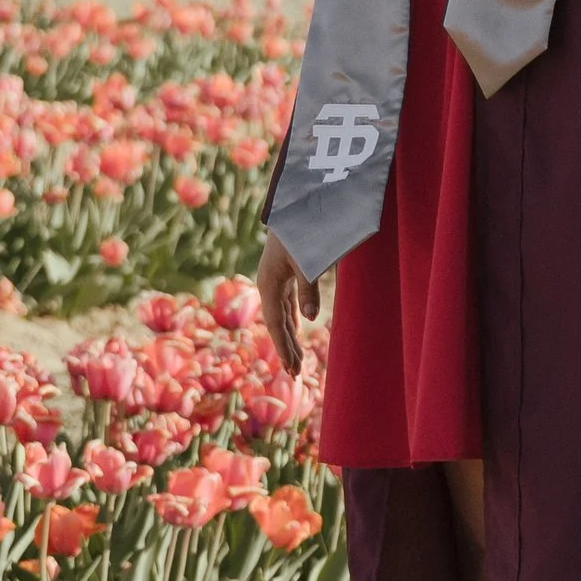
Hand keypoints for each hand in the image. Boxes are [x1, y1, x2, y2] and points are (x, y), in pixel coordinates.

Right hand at [257, 228, 319, 375]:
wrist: (295, 207)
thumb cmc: (300, 232)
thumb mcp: (306, 261)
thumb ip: (308, 289)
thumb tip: (311, 318)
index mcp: (268, 284)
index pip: (274, 322)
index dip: (283, 346)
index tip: (291, 367)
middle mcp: (268, 285)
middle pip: (276, 323)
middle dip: (286, 348)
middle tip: (295, 373)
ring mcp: (275, 280)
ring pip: (282, 315)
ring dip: (289, 337)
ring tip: (296, 361)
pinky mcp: (284, 276)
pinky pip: (287, 304)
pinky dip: (292, 320)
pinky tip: (296, 331)